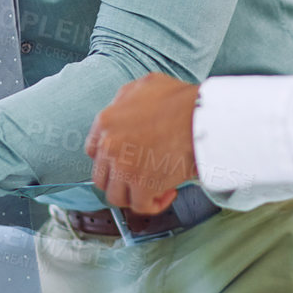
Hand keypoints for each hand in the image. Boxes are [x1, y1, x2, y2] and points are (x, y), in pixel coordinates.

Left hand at [86, 74, 200, 214]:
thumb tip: (123, 109)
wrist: (200, 117)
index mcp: (105, 122)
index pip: (92, 151)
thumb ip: (125, 99)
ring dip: (133, 194)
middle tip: (138, 177)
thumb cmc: (179, 100)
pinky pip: (140, 206)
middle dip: (119, 179)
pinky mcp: (142, 186)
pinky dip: (154, 204)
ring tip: (151, 188)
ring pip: (115, 196)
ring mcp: (124, 168)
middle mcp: (109, 146)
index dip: (108, 159)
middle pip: (101, 177)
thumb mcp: (143, 86)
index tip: (121, 162)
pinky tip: (167, 193)